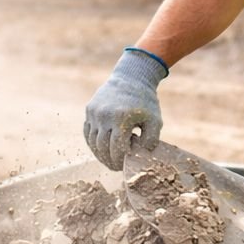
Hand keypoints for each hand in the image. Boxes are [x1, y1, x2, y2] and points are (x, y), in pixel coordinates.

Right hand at [84, 49, 167, 169]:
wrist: (131, 77)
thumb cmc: (145, 101)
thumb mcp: (155, 120)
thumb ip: (151, 140)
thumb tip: (140, 155)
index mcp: (121, 119)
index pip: (116, 148)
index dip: (119, 161)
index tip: (124, 166)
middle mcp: (104, 116)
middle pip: (102, 148)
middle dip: (109, 161)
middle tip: (116, 167)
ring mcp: (94, 113)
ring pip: (92, 142)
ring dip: (100, 154)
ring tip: (109, 159)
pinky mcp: (89, 110)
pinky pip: (87, 132)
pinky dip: (93, 143)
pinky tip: (102, 148)